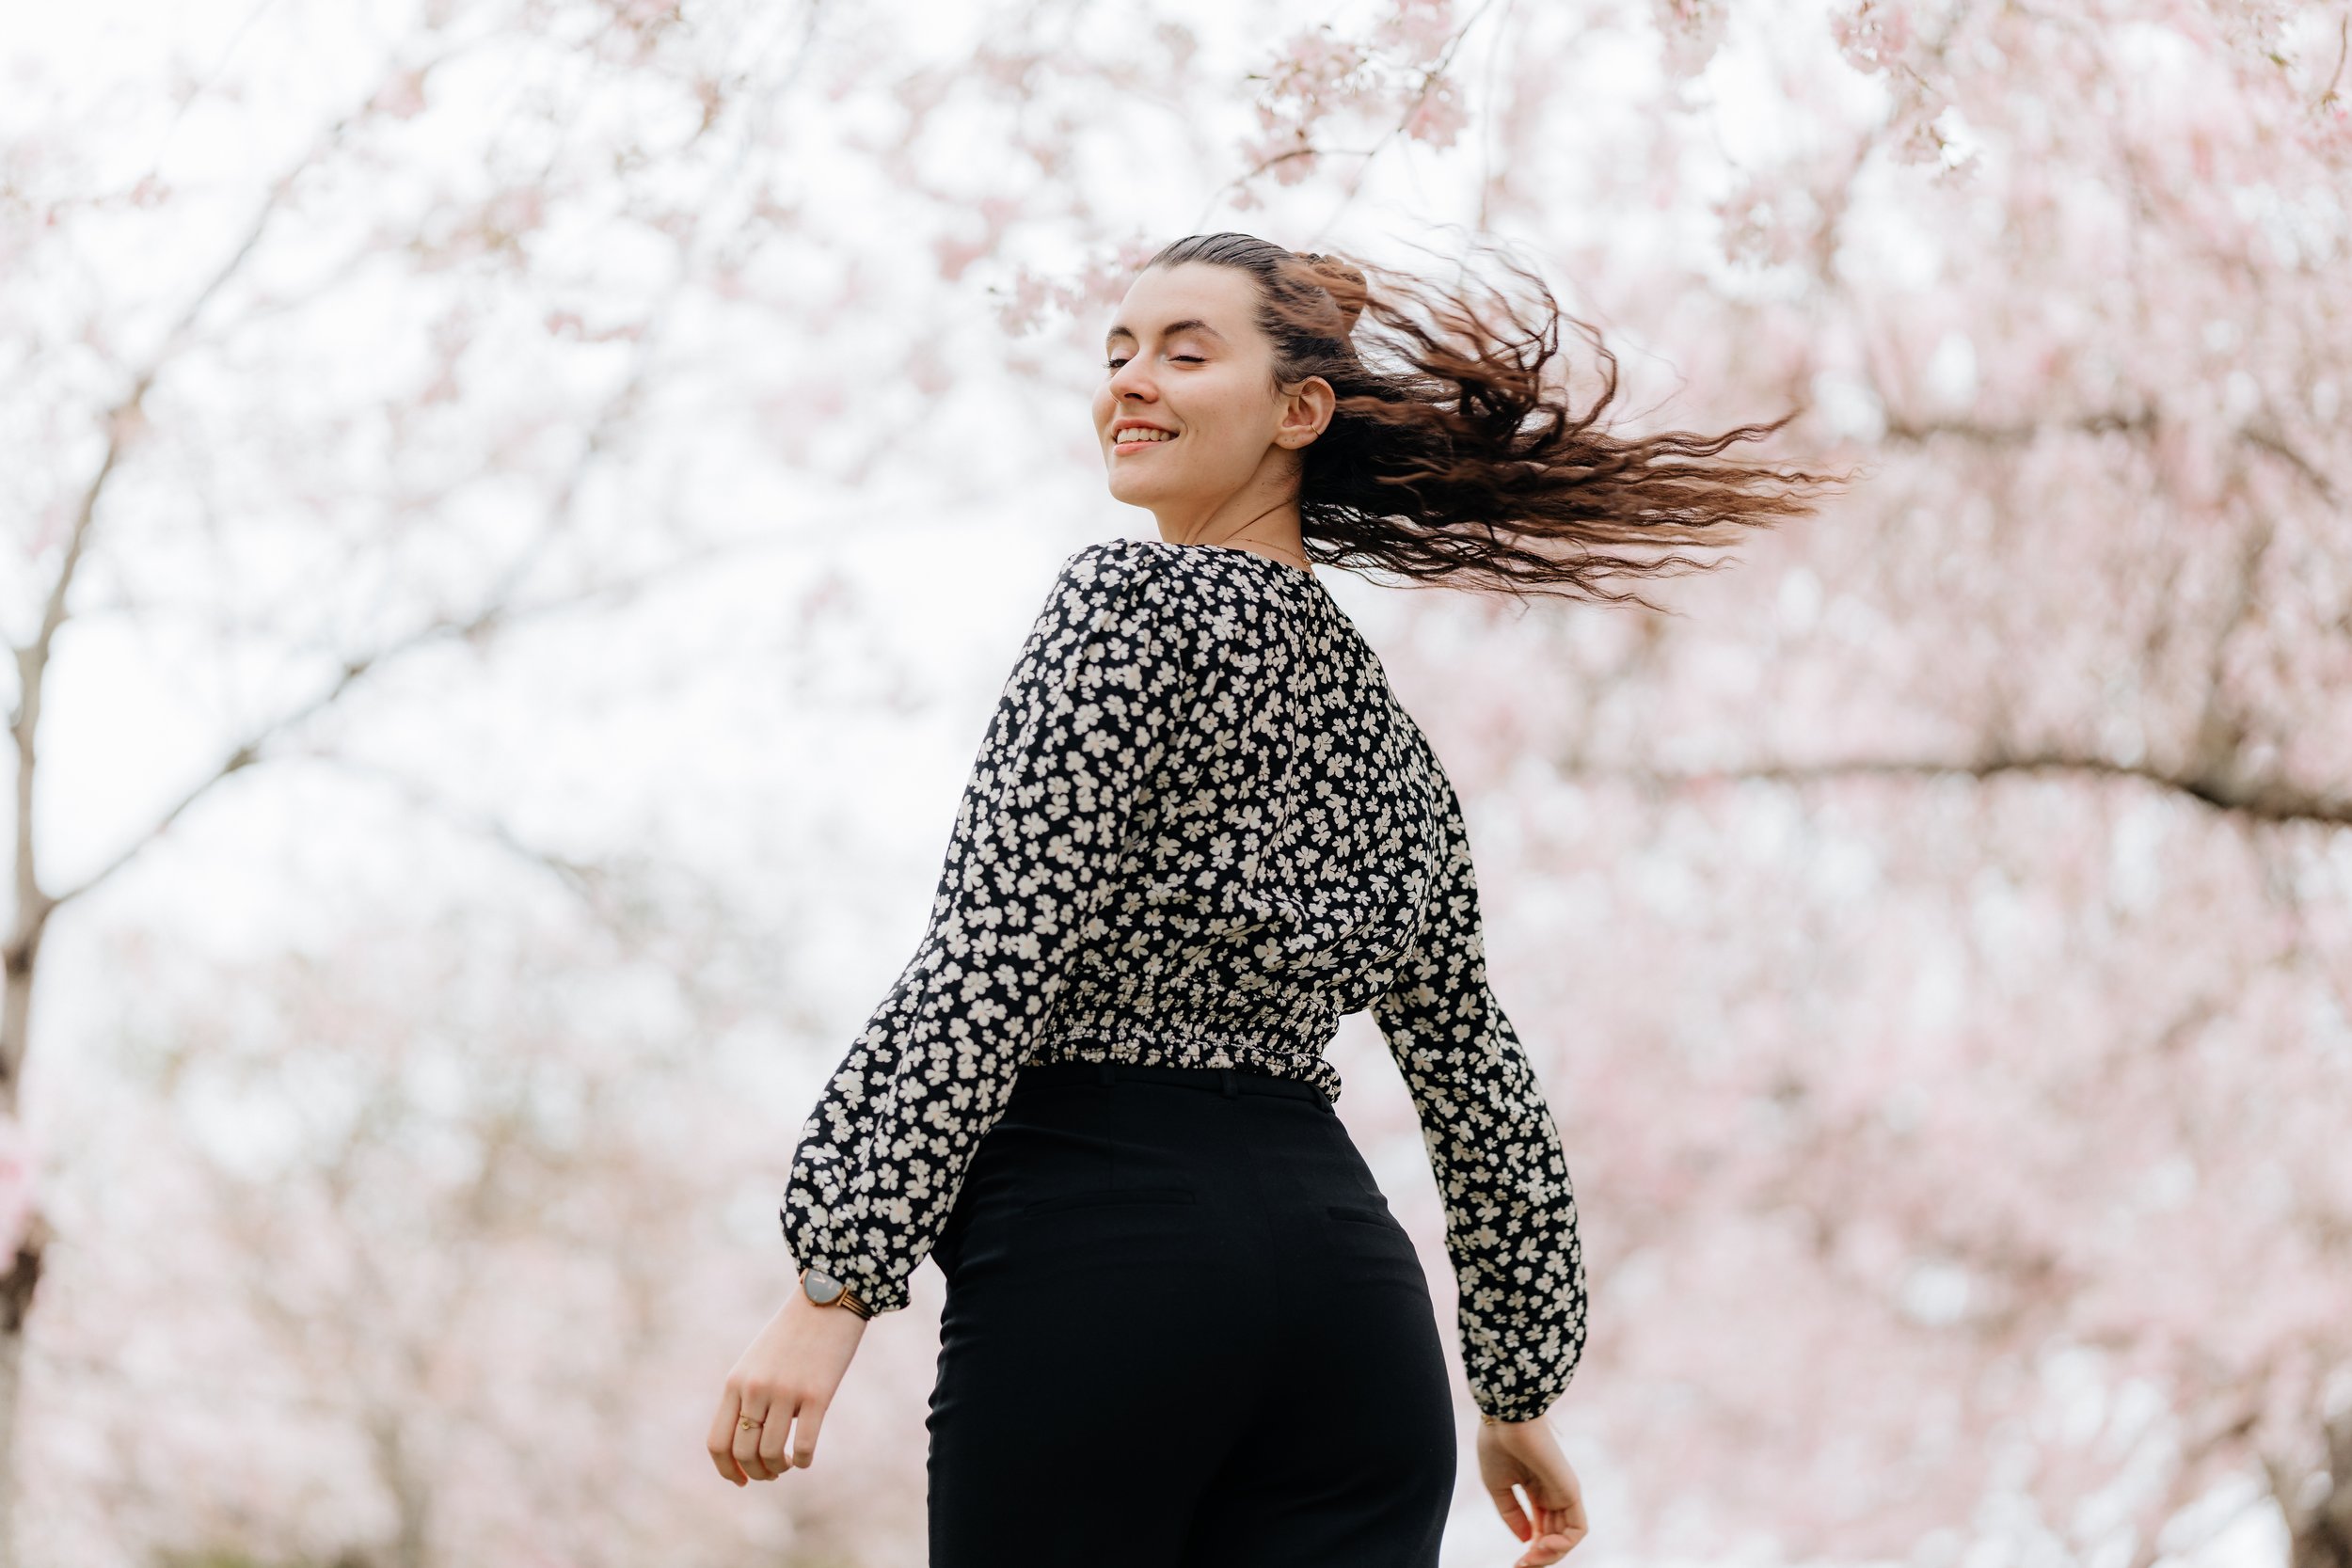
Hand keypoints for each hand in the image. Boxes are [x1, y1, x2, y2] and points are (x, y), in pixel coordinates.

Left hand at [707, 1287, 870, 1484]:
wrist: (826, 1299)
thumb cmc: (792, 1334)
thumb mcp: (756, 1362)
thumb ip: (745, 1397)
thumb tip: (747, 1446)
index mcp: (735, 1383)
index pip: (718, 1443)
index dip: (727, 1470)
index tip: (741, 1480)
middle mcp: (755, 1389)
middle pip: (744, 1453)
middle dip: (756, 1473)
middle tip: (770, 1473)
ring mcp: (785, 1392)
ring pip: (771, 1453)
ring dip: (778, 1469)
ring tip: (786, 1464)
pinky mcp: (817, 1395)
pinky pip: (802, 1446)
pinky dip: (801, 1461)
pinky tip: (804, 1457)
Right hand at [1476, 1414, 1587, 1563]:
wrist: (1505, 1420)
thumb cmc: (1497, 1446)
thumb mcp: (1497, 1487)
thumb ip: (1512, 1515)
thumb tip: (1526, 1541)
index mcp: (1535, 1491)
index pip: (1539, 1529)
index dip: (1529, 1550)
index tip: (1515, 1563)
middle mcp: (1551, 1494)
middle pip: (1554, 1538)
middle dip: (1539, 1558)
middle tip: (1521, 1566)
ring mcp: (1563, 1494)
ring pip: (1566, 1538)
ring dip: (1551, 1556)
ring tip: (1531, 1559)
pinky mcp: (1571, 1492)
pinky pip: (1578, 1529)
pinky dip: (1564, 1545)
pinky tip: (1543, 1546)